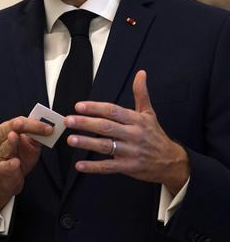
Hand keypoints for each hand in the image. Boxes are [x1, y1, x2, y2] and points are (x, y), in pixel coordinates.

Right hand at [0, 116, 51, 209]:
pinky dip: (10, 164)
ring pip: (4, 147)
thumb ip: (37, 136)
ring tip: (13, 136)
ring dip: (9, 142)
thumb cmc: (18, 157)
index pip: (19, 122)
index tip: (49, 127)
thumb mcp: (30, 144)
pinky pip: (5, 166)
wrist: (7, 178)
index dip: (34, 123)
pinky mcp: (2, 170)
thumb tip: (49, 128)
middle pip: (9, 129)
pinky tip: (15, 162)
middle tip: (24, 124)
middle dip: (19, 126)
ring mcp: (0, 155)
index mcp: (7, 130)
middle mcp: (0, 140)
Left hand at [65, 70, 189, 194]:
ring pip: (106, 146)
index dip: (95, 108)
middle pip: (106, 127)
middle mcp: (133, 135)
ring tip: (71, 139)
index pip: (113, 111)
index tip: (79, 106)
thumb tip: (141, 73)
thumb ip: (141, 93)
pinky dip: (93, 167)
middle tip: (69, 120)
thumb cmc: (155, 135)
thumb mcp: (149, 113)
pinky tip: (80, 165)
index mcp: (136, 120)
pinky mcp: (129, 167)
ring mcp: (131, 152)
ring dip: (87, 143)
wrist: (172, 162)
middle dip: (86, 123)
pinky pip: (109, 167)